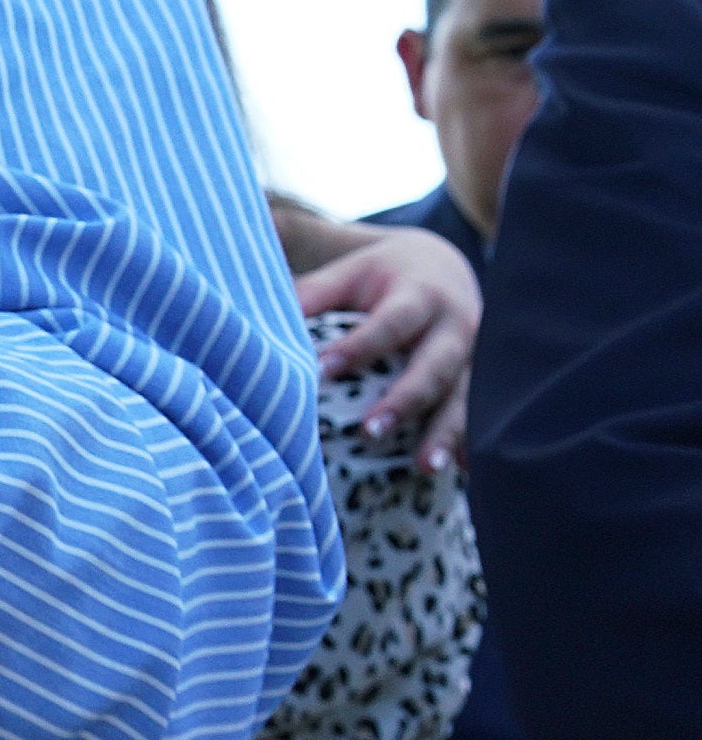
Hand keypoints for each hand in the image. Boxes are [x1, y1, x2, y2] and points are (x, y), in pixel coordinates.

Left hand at [287, 226, 477, 470]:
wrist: (445, 265)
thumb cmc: (380, 276)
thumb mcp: (348, 274)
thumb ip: (310, 294)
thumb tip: (252, 313)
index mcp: (418, 295)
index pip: (388, 323)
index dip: (358, 347)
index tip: (322, 371)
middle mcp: (456, 325)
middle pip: (433, 365)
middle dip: (404, 400)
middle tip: (368, 432)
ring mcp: (477, 357)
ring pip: (464, 397)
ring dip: (445, 433)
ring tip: (424, 467)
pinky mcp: (486, 381)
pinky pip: (480, 415)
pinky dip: (469, 443)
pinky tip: (459, 474)